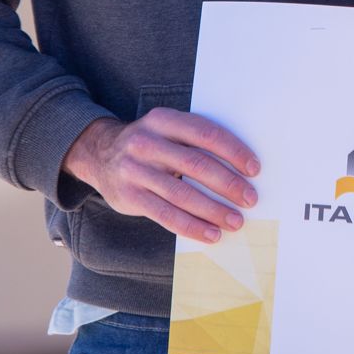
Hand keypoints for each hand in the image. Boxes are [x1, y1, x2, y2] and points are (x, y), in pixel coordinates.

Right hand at [60, 110, 259, 242]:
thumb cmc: (149, 144)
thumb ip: (194, 140)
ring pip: (183, 194)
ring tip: (235, 221)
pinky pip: (166, 215)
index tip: (254, 168)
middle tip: (251, 198)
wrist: (99, 154)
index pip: (206, 133)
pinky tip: (211, 234)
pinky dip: (192, 226)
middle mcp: (147, 143)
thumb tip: (240, 167)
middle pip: (197, 165)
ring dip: (214, 210)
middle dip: (228, 184)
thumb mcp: (166, 129)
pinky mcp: (131, 197)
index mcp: (164, 120)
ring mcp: (136, 171)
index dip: (233, 151)